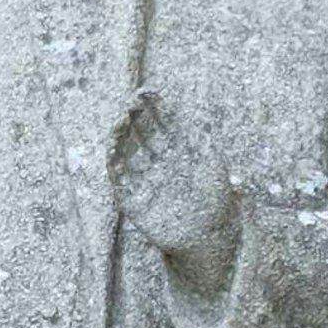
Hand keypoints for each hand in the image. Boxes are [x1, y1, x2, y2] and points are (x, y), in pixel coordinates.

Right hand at [110, 90, 236, 258]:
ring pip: (129, 154)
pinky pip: (121, 181)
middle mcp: (158, 162)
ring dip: (121, 137)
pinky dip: (114, 165)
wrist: (211, 235)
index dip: (154, 109)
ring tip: (119, 122)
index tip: (147, 93)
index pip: (161, 123)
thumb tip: (193, 113)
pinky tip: (111, 150)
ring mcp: (145, 180)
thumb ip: (202, 141)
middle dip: (136, 118)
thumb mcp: (212, 164)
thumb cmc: (215, 198)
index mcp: (176, 150)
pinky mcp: (134, 201)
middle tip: (131, 102)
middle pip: (143, 134)